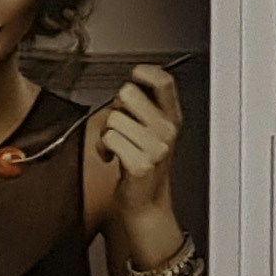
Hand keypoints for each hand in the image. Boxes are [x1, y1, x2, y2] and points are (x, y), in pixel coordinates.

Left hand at [100, 64, 185, 227]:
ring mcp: (156, 148)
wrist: (145, 203)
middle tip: (121, 124)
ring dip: (105, 132)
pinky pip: (108, 139)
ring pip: (113, 118)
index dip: (145, 72)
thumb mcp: (153, 131)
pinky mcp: (140, 163)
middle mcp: (167, 131)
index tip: (135, 75)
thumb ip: (145, 107)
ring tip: (115, 145)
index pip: (164, 81)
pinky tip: (111, 157)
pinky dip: (102, 148)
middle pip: (128, 93)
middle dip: (117, 107)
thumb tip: (130, 84)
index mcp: (172, 118)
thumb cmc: (143, 163)